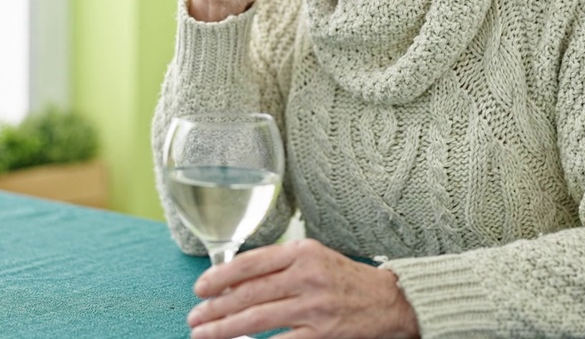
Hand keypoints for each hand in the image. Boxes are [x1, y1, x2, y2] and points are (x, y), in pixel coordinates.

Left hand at [187, 239, 419, 338]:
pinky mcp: (322, 334)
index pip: (251, 262)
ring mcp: (314, 307)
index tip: (200, 288)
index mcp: (302, 253)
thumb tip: (235, 280)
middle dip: (215, 308)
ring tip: (203, 335)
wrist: (390, 301)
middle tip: (194, 318)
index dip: (220, 276)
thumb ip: (280, 265)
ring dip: (224, 329)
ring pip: (257, 318)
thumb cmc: (346, 279)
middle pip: (249, 293)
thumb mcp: (315, 258)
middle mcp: (307, 277)